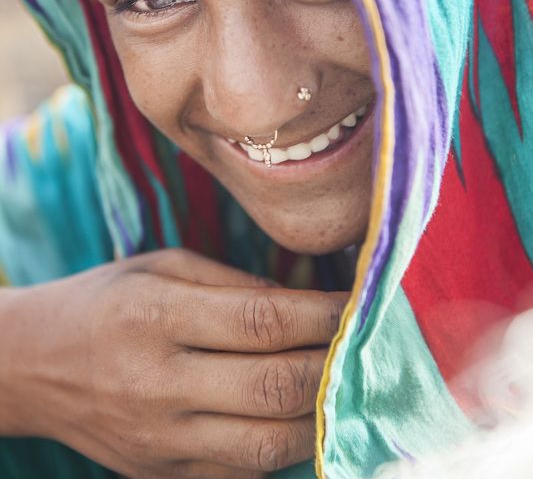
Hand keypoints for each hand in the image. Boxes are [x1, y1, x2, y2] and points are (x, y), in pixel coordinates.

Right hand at [6, 249, 347, 477]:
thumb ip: (234, 283)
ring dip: (322, 414)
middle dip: (337, 364)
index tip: (363, 301)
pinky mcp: (165, 475)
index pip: (265, 321)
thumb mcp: (162, 265)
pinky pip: (244, 474)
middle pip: (276, 387)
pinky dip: (287, 447)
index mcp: (157, 316)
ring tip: (349, 384)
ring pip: (269, 445)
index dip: (326, 313)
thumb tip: (308, 304)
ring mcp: (162, 442)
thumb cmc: (106, 300)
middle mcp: (159, 386)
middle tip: (369, 343)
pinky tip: (306, 418)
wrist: (35, 366)